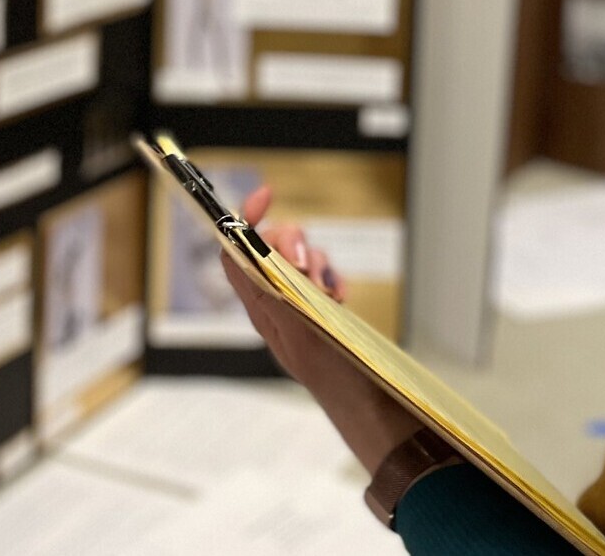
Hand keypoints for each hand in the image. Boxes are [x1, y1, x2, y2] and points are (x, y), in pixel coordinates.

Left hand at [223, 186, 419, 472]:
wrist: (368, 408)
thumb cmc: (336, 375)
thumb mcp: (302, 331)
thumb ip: (276, 290)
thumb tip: (250, 252)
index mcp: (261, 308)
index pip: (236, 254)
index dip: (242, 220)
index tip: (265, 195)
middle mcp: (274, 305)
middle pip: (269, 248)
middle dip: (292, 242)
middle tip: (308, 266)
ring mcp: (299, 308)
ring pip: (298, 260)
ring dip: (316, 261)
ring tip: (328, 288)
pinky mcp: (320, 312)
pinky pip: (320, 277)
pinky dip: (331, 276)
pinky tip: (339, 294)